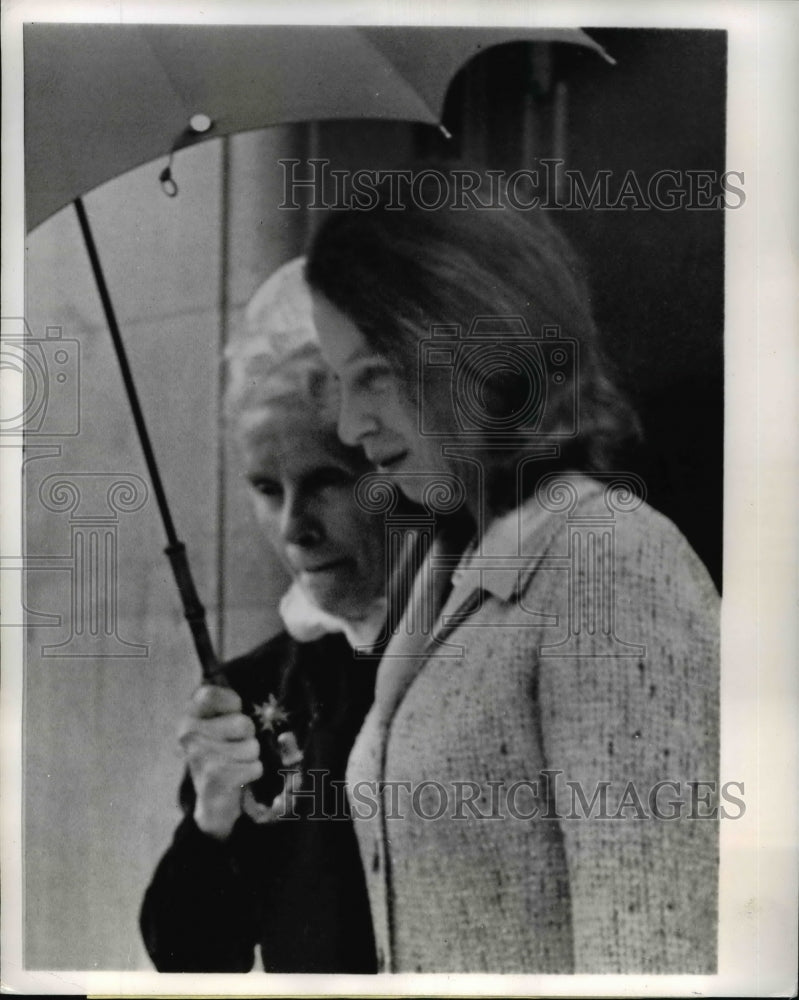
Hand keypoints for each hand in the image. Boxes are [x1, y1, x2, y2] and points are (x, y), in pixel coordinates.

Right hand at [178, 685, 262, 839]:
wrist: (214, 800)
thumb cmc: (227, 751)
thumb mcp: (228, 722)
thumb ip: (237, 709)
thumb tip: (278, 726)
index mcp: (190, 714)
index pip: (209, 694)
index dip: (230, 703)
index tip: (233, 712)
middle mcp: (187, 734)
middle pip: (242, 723)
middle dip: (248, 736)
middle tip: (234, 746)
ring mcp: (198, 756)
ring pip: (251, 747)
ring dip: (251, 756)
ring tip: (236, 763)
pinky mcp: (212, 778)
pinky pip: (254, 767)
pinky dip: (253, 772)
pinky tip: (238, 778)